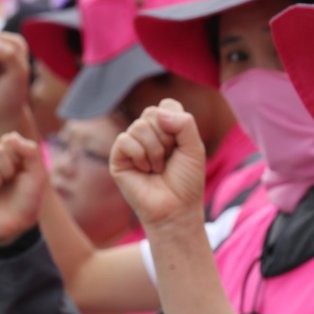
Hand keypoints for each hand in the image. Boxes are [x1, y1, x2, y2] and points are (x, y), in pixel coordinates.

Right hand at [0, 133, 46, 244]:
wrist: (15, 224)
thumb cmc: (29, 199)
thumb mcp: (37, 174)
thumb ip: (30, 151)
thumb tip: (10, 135)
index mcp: (11, 157)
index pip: (7, 142)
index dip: (16, 158)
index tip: (21, 171)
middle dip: (6, 169)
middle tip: (10, 182)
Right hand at [110, 98, 204, 229]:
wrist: (176, 208)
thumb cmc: (187, 180)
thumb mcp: (195, 147)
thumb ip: (184, 123)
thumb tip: (157, 113)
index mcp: (166, 127)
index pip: (167, 105)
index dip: (177, 123)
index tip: (182, 144)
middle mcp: (147, 133)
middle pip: (152, 112)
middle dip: (167, 137)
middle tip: (169, 158)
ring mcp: (131, 144)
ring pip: (139, 126)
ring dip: (155, 150)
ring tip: (158, 168)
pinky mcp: (118, 157)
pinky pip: (125, 140)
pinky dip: (140, 155)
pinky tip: (145, 170)